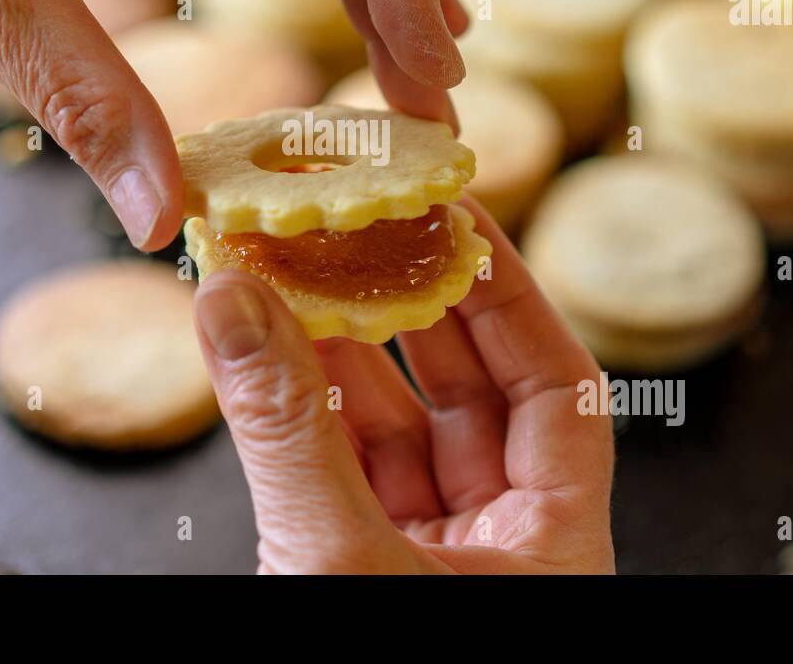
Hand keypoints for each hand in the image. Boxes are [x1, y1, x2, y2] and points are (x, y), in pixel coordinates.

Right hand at [192, 198, 615, 573]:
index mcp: (554, 543)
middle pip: (471, 393)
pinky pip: (335, 471)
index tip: (460, 219)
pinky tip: (264, 352)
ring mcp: (427, 562)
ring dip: (340, 354)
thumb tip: (234, 301)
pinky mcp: (357, 574)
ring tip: (296, 272)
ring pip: (391, 430)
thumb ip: (290, 432)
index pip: (558, 387)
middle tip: (366, 226)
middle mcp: (499, 545)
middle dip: (413, 308)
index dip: (513, 294)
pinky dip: (299, 414)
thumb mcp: (341, 560)